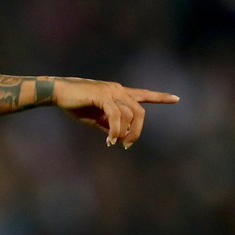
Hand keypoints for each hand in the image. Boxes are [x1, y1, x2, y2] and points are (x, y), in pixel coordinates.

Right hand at [52, 78, 178, 147]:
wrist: (58, 93)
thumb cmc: (75, 104)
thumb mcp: (96, 118)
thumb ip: (110, 124)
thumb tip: (119, 135)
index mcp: (119, 93)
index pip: (143, 94)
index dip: (160, 97)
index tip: (176, 98)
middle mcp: (119, 90)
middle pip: (140, 111)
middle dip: (138, 130)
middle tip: (128, 145)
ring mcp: (112, 91)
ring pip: (129, 114)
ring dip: (125, 132)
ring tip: (116, 142)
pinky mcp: (103, 96)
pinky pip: (116, 115)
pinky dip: (115, 129)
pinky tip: (110, 139)